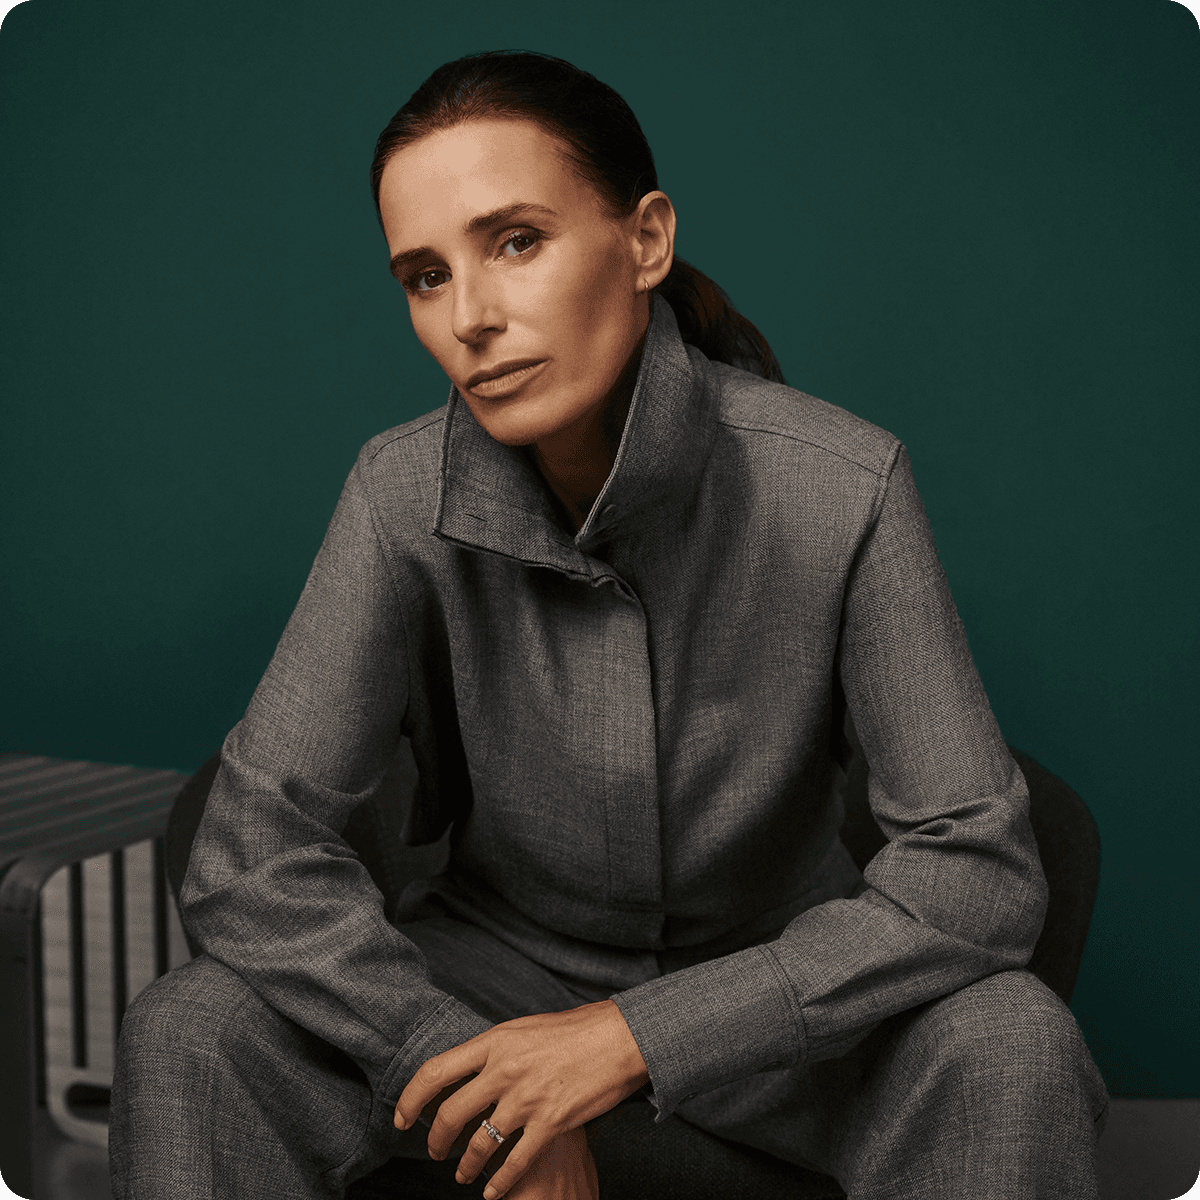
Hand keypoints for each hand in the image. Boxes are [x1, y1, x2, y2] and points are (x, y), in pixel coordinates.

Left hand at [393, 999, 646, 1198]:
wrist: (616, 1037)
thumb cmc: (571, 1030)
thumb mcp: (522, 1029)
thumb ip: (494, 1051)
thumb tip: (467, 1070)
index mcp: (494, 1042)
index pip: (435, 1072)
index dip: (410, 1098)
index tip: (401, 1116)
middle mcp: (504, 1070)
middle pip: (450, 1114)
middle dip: (435, 1140)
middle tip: (434, 1151)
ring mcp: (527, 1097)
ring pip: (480, 1144)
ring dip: (466, 1165)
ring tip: (462, 1174)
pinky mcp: (550, 1122)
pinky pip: (514, 1162)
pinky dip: (499, 1183)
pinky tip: (492, 1192)